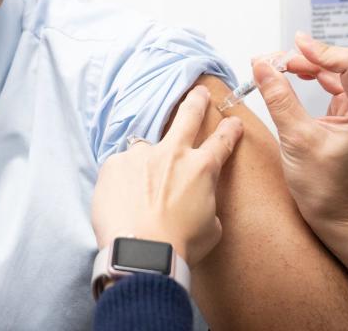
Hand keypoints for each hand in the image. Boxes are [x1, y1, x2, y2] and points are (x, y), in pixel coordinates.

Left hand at [91, 86, 243, 266]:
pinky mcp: (114, 164)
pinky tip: (121, 201)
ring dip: (145, 162)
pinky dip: (122, 181)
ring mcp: (140, 156)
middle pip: (187, 117)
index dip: (229, 130)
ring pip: (144, 148)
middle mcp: (172, 154)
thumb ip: (205, 205)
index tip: (233, 122)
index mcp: (201, 168)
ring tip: (139, 188)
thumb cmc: (179, 245)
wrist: (141, 253)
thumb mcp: (210, 228)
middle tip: (199, 93)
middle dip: (196, 102)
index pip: (221, 142)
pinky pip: (120, 168)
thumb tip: (197, 203)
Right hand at [253, 32, 347, 277]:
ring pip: (335, 73)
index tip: (294, 45)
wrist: (336, 216)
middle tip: (275, 62)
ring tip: (279, 68)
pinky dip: (311, 79)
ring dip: (308, 66)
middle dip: (308, 57)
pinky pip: (331, 87)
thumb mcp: (296, 138)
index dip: (323, 50)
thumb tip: (262, 66)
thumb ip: (279, 98)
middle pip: (342, 64)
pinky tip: (293, 80)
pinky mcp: (345, 119)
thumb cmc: (324, 187)